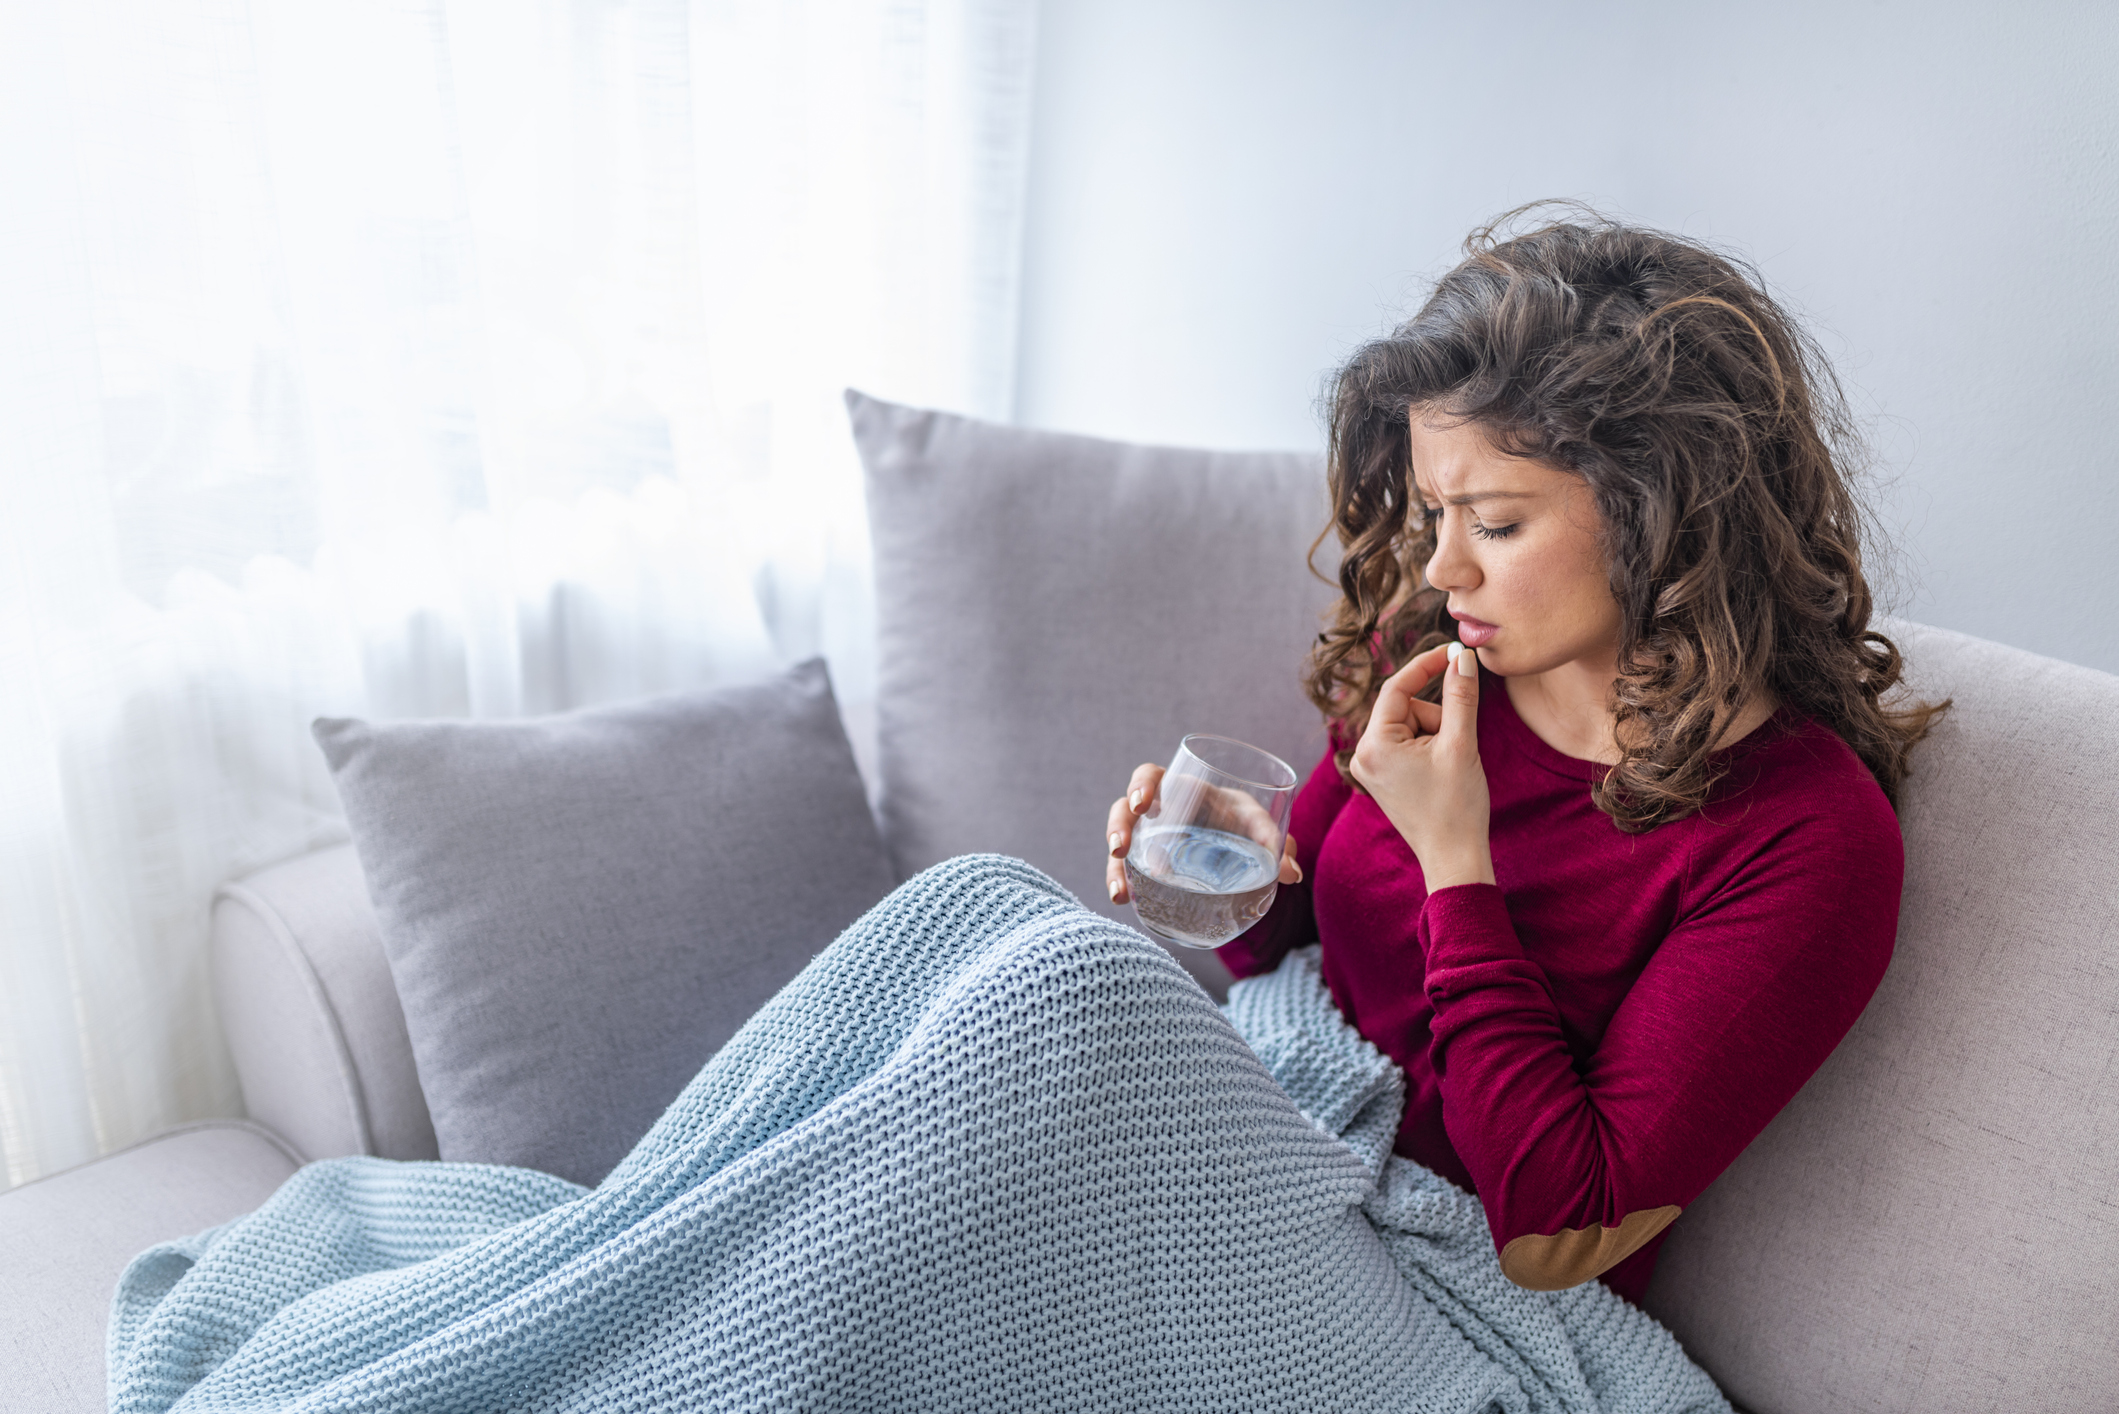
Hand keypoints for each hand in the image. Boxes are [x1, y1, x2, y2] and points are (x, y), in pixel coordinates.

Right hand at [1104, 763, 1300, 904]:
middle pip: (1123, 808)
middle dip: (1119, 826)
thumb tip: (1291, 873)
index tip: (1141, 804)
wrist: (1236, 846)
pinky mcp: (1146, 864)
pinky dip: (1121, 884)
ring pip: (1119, 844)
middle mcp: (1157, 812)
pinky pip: (1125, 871)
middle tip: (1121, 847)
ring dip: (1115, 866)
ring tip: (1119, 890)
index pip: (1150, 776)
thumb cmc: (1242, 823)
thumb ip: (1276, 841)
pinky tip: (1123, 900)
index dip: (1141, 785)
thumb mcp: (1257, 825)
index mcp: (1179, 790)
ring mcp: (1148, 839)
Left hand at [1347, 643, 1495, 890]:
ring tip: (1448, 767)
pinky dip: (1430, 747)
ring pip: (1410, 725)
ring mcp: (1370, 767)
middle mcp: (1363, 754)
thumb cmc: (1456, 806)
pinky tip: (1441, 773)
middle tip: (1456, 746)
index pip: (1397, 688)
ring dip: (1436, 735)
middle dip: (1437, 718)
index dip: (1427, 665)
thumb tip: (1462, 657)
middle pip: (1406, 708)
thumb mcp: (1461, 744)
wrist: (1454, 857)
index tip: (1453, 652)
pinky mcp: (1382, 777)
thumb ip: (1460, 696)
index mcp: (1374, 744)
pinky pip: (1407, 744)